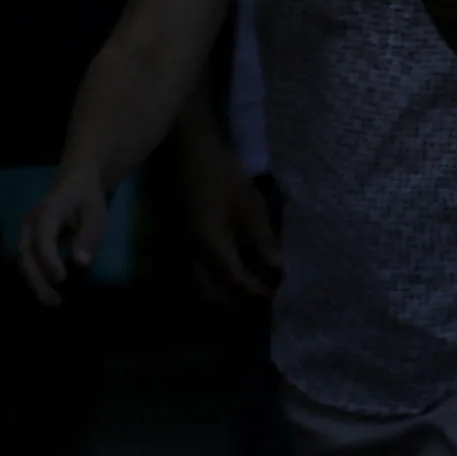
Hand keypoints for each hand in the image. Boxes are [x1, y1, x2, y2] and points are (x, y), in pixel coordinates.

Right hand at [20, 173, 109, 306]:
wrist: (73, 183)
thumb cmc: (86, 199)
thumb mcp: (96, 213)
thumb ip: (88, 236)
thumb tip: (81, 263)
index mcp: (47, 212)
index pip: (43, 239)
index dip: (49, 260)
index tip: (62, 278)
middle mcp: (29, 223)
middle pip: (27, 255)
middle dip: (39, 281)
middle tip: (55, 301)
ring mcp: (25, 232)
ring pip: (24, 262)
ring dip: (36, 284)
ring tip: (53, 302)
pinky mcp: (26, 241)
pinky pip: (28, 262)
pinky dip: (36, 278)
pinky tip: (48, 291)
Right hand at [174, 127, 280, 307]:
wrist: (187, 152)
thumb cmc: (222, 174)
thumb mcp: (249, 204)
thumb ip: (262, 238)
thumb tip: (277, 267)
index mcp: (211, 245)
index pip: (234, 281)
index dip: (254, 292)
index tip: (274, 294)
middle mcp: (191, 253)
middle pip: (210, 294)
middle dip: (235, 303)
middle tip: (259, 301)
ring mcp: (181, 248)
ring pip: (198, 288)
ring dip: (221, 297)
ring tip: (245, 294)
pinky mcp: (178, 241)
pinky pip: (193, 275)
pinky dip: (211, 284)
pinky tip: (228, 275)